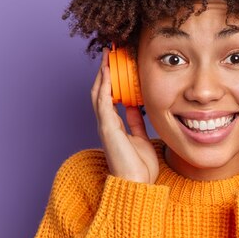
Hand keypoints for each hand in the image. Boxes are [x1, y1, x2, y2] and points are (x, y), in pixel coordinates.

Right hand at [91, 49, 158, 183]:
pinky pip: (102, 103)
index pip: (109, 96)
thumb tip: (135, 107)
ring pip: (98, 93)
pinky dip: (103, 87)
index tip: (116, 63)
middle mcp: (107, 123)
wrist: (136, 184)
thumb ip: (135, 122)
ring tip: (107, 56)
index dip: (111, 79)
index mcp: (114, 125)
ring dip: (102, 74)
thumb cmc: (139, 167)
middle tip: (110, 53)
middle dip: (105, 71)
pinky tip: (107, 74)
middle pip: (101, 91)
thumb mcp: (141, 138)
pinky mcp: (107, 128)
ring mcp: (105, 125)